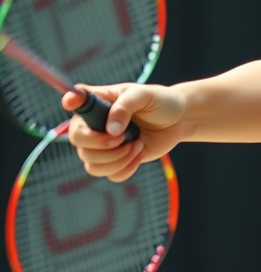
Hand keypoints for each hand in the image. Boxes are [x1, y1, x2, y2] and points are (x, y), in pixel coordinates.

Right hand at [62, 82, 185, 181]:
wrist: (179, 120)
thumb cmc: (160, 102)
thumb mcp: (144, 96)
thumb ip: (125, 107)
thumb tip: (110, 131)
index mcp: (99, 102)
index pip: (75, 102)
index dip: (70, 102)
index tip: (70, 102)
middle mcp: (95, 125)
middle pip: (77, 141)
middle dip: (101, 145)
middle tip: (124, 138)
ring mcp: (103, 145)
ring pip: (91, 164)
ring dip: (117, 159)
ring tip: (137, 145)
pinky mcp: (116, 161)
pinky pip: (109, 175)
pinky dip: (126, 168)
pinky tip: (139, 154)